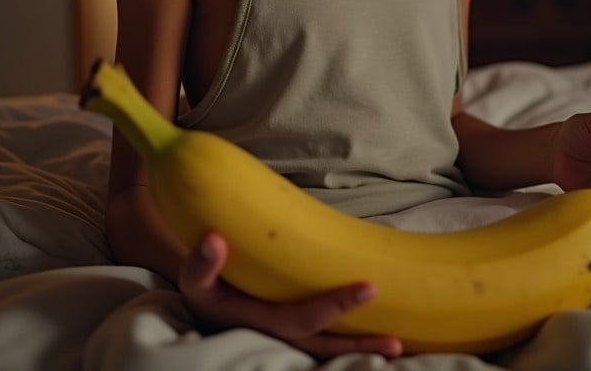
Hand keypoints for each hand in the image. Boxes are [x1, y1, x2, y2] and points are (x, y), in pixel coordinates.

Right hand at [177, 232, 402, 358]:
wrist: (203, 289)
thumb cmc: (204, 279)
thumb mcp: (193, 277)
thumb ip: (200, 264)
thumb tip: (215, 242)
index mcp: (257, 321)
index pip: (302, 319)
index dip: (336, 306)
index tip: (370, 286)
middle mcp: (276, 334)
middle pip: (322, 346)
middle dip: (357, 343)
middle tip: (396, 340)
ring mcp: (286, 333)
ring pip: (326, 347)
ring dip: (358, 348)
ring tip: (396, 346)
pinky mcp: (293, 324)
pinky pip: (325, 335)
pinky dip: (348, 335)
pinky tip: (376, 326)